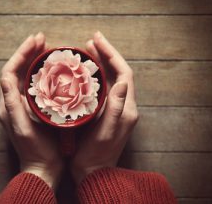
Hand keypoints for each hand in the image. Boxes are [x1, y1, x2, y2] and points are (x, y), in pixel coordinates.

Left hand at [0, 33, 62, 189]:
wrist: (42, 166)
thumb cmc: (35, 149)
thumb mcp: (23, 127)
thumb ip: (12, 103)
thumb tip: (6, 77)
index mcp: (7, 104)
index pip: (10, 71)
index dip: (21, 54)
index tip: (35, 41)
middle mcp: (11, 102)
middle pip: (17, 71)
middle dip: (28, 53)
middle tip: (42, 40)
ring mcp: (22, 105)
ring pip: (25, 77)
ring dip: (34, 61)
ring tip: (46, 49)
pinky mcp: (31, 109)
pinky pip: (34, 86)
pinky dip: (41, 74)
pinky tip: (52, 69)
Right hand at [71, 31, 138, 184]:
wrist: (94, 172)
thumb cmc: (97, 155)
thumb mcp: (107, 132)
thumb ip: (117, 107)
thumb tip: (124, 81)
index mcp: (127, 108)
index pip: (124, 73)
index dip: (112, 55)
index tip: (97, 40)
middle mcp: (124, 106)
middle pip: (118, 73)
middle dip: (106, 55)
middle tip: (91, 41)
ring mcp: (115, 109)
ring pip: (110, 80)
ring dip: (101, 64)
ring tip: (88, 51)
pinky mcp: (105, 113)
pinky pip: (103, 89)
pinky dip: (95, 77)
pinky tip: (84, 72)